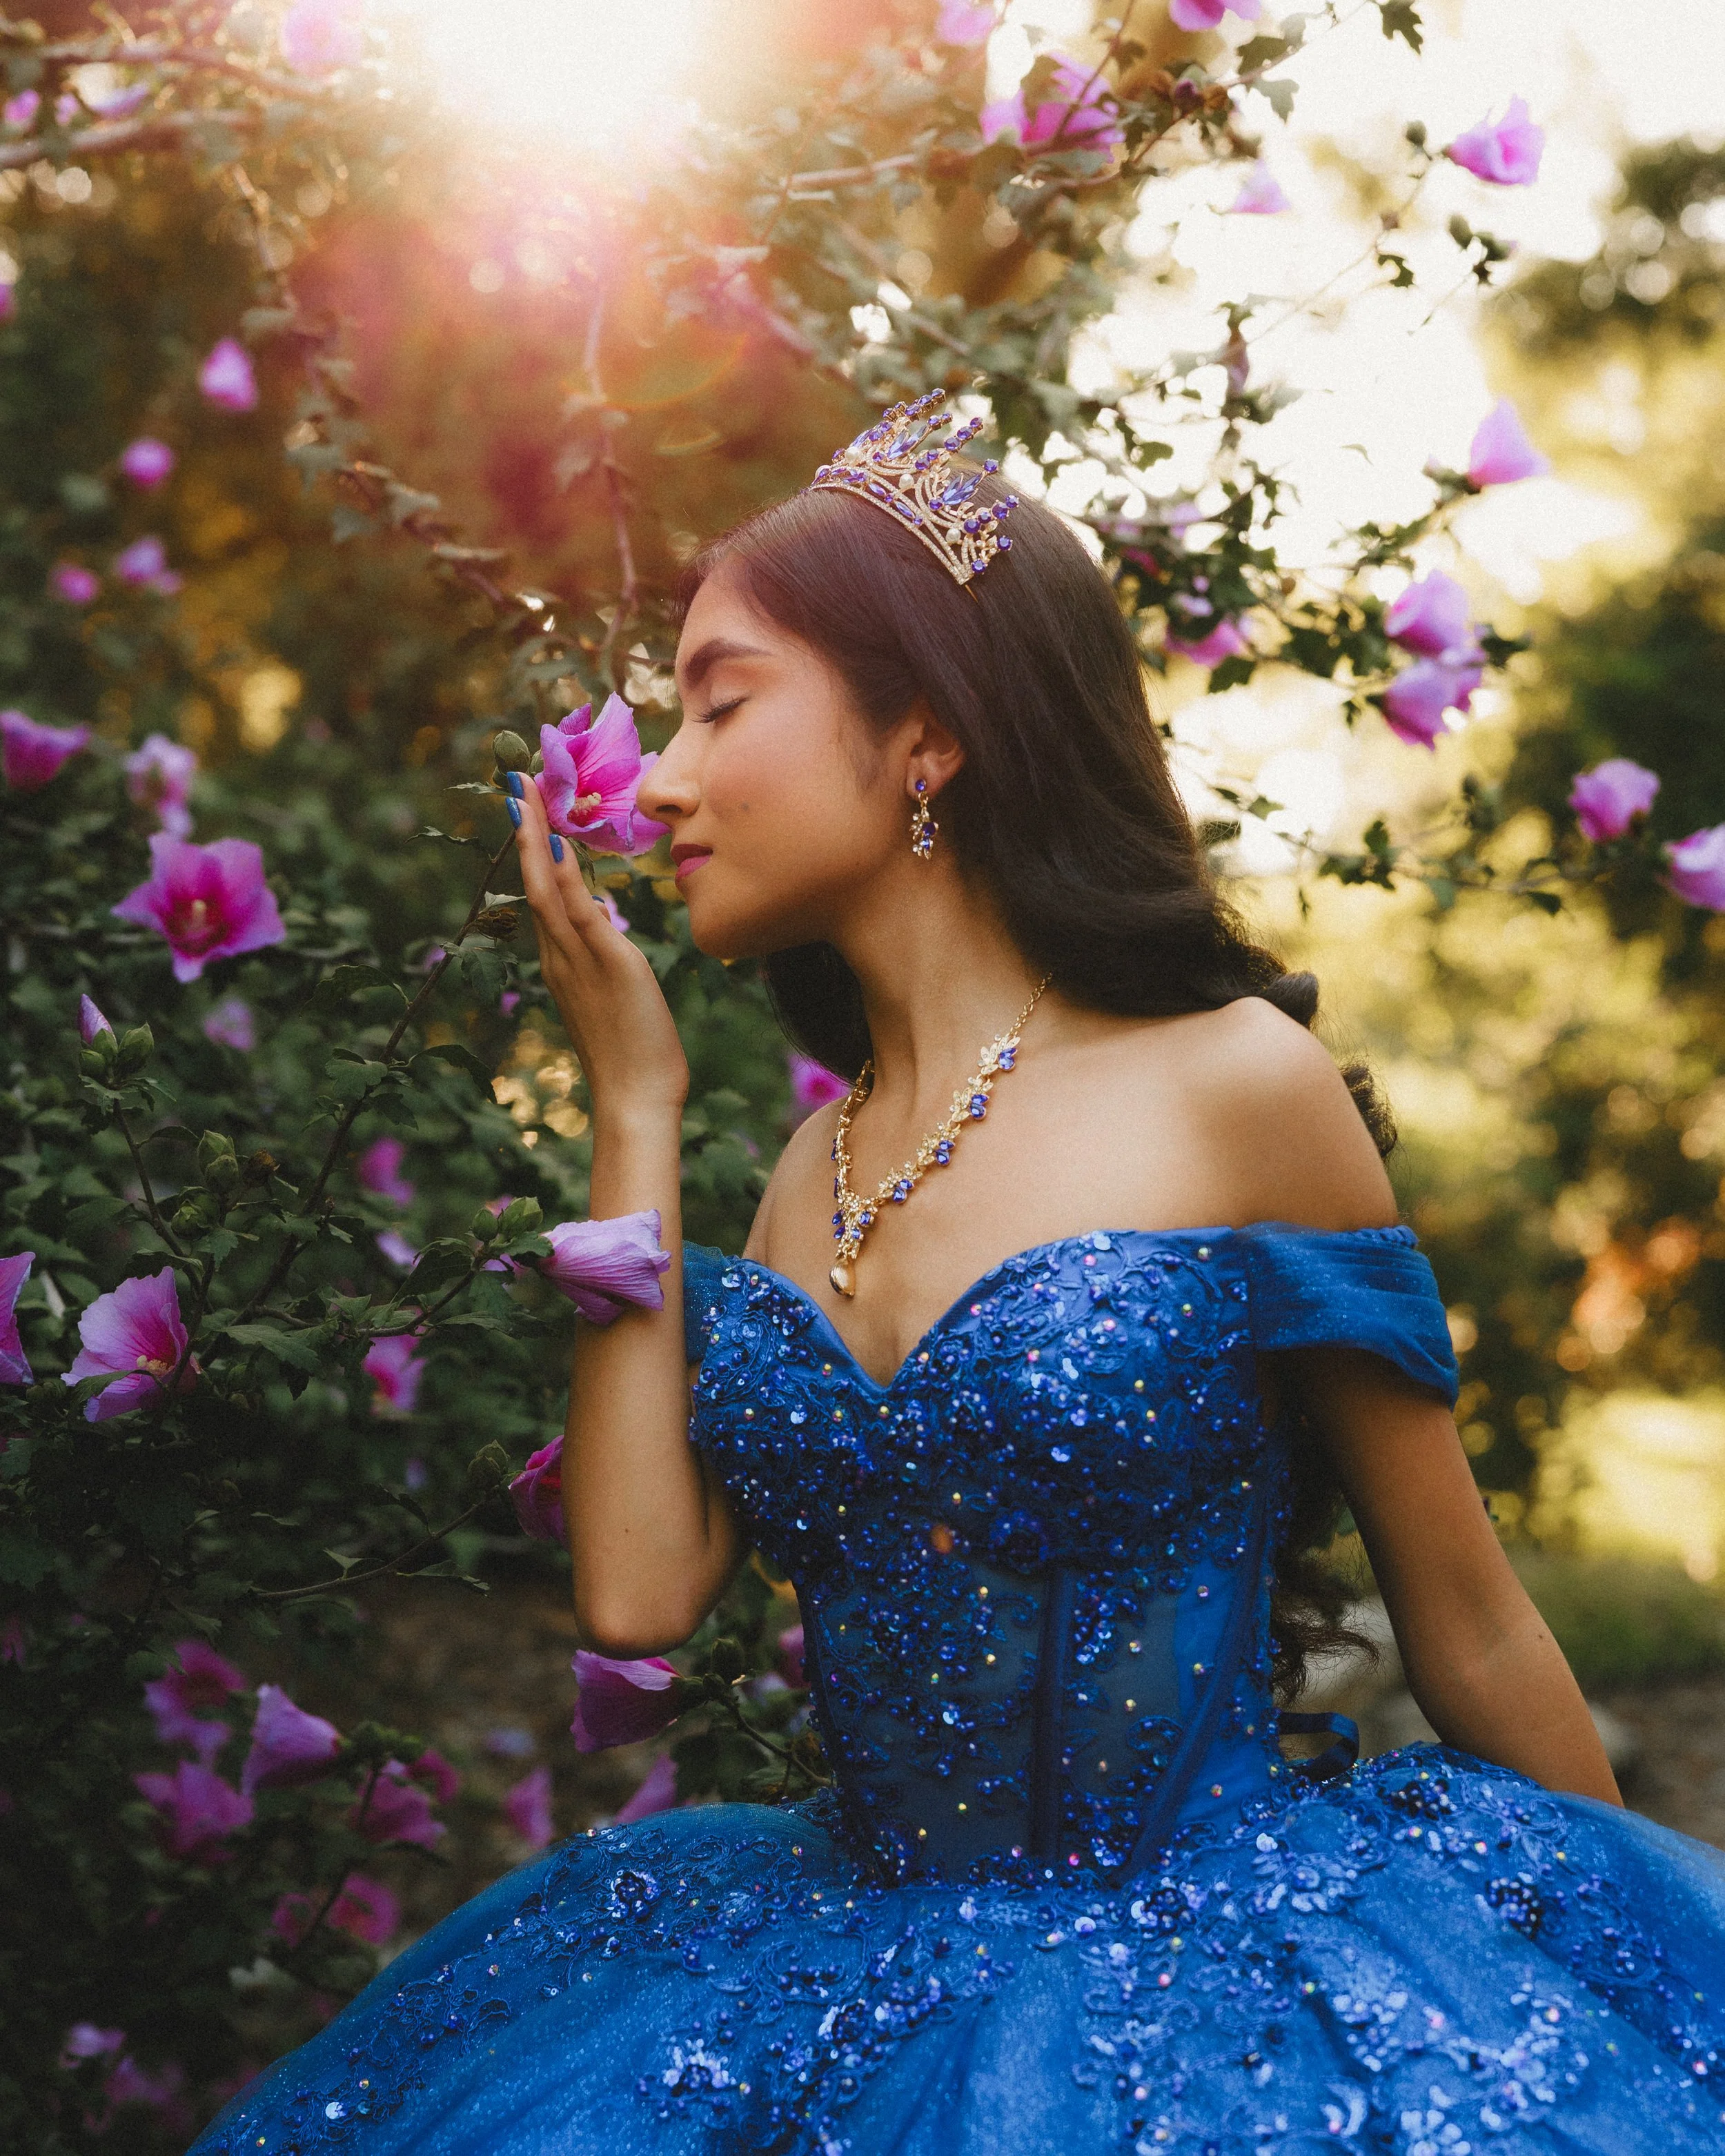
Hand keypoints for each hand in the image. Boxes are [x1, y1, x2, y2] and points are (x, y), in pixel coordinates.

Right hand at [507, 772, 687, 1124]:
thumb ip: (600, 955)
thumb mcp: (613, 994)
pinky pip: (580, 915)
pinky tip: (560, 845)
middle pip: (534, 881)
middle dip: (525, 830)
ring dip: (537, 839)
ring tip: (527, 794)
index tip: (526, 809)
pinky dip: (566, 879)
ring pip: (547, 890)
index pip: (542, 893)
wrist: (636, 1099)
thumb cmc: (634, 1054)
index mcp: (562, 961)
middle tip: (515, 781)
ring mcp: (578, 961)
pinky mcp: (607, 966)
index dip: (533, 849)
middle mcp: (560, 956)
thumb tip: (597, 919)